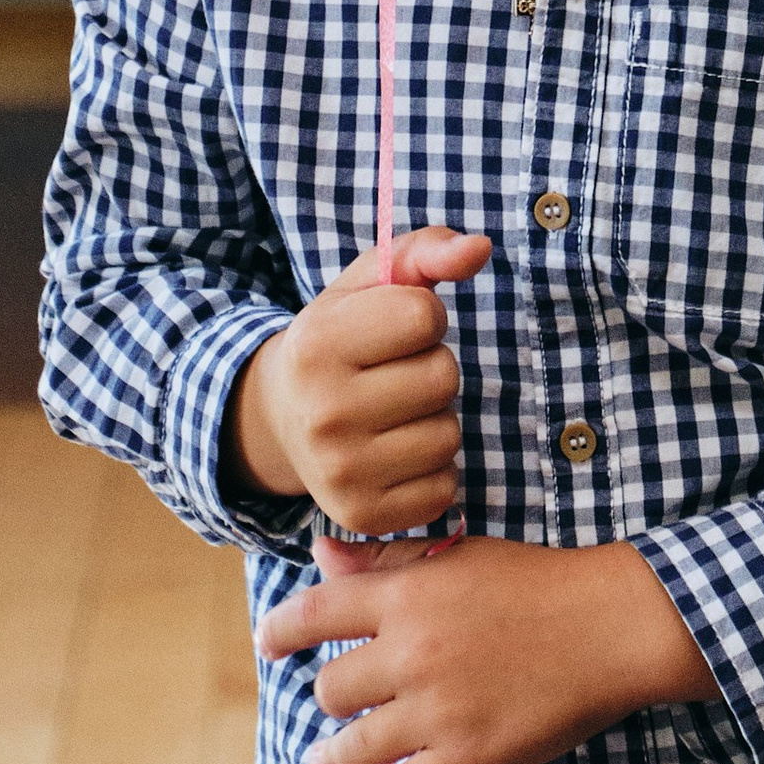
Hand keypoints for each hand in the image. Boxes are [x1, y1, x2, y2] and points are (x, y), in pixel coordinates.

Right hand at [226, 226, 491, 532]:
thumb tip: (481, 248)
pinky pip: (444, 487)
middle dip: (431, 367)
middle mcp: (322, 412)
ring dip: (434, 419)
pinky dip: (432, 470)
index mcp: (318, 343)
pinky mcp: (361, 516)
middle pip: (443, 377)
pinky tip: (396, 453)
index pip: (424, 316)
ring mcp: (339, 472)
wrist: (282, 419)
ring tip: (394, 412)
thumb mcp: (368, 283)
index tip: (393, 328)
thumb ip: (427, 252)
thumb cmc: (340, 339)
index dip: (422, 316)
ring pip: (448, 435)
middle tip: (393, 373)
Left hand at [260, 531, 717, 763]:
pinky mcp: (464, 759)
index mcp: (407, 595)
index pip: (315, 613)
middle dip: (327, 697)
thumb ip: (385, 561)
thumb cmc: (534, 582)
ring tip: (324, 761)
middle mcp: (410, 654)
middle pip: (330, 688)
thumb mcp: (457, 558)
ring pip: (350, 746)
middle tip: (332, 704)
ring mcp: (435, 712)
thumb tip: (322, 555)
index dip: (280, 632)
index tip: (267, 645)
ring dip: (329, 758)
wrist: (606, 626)